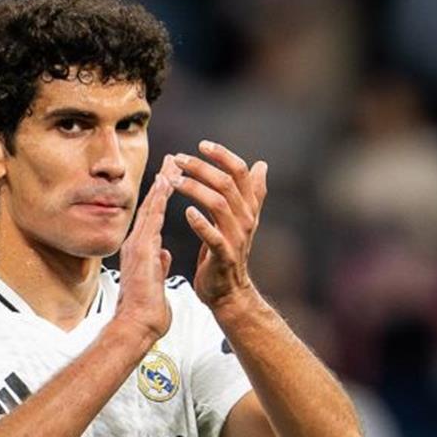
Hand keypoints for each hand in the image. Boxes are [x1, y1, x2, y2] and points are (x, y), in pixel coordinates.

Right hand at [114, 155, 180, 342]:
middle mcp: (136, 245)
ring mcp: (137, 246)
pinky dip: (159, 201)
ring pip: (150, 208)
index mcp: (142, 252)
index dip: (162, 198)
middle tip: (170, 161)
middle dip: (162, 183)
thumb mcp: (156, 283)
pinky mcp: (141, 250)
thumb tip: (163, 256)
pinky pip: (152, 219)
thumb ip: (159, 266)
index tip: (171, 179)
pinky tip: (167, 184)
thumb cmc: (145, 312)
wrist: (136, 326)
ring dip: (161, 185)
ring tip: (171, 165)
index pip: (153, 219)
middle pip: (150, 207)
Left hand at [171, 140, 267, 308]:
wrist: (228, 292)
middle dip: (201, 168)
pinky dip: (201, 223)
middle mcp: (246, 219)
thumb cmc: (228, 252)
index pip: (240, 172)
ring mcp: (236, 238)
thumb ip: (250, 192)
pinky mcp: (223, 256)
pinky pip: (213, 237)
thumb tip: (262, 165)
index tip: (202, 145)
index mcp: (248, 208)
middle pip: (227, 184)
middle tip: (179, 160)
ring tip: (174, 181)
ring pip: (219, 204)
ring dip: (195, 189)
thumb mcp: (242, 219)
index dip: (223, 155)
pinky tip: (186, 212)